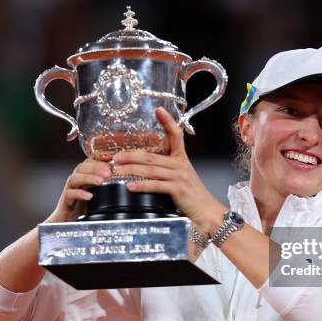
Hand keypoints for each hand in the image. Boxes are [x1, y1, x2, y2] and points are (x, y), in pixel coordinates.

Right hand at [46, 158, 111, 222]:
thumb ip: (107, 187)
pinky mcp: (65, 203)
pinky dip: (79, 194)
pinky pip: (69, 194)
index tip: (111, 159)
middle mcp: (76, 183)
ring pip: (74, 178)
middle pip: (81, 168)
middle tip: (108, 171)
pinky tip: (89, 196)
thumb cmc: (84, 211)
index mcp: (84, 179)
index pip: (88, 163)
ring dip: (88, 178)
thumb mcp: (98, 197)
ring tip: (100, 181)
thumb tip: (124, 181)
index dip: (99, 159)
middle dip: (95, 167)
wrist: (67, 225)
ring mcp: (69, 191)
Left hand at [113, 107, 227, 234]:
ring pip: (151, 170)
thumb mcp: (181, 175)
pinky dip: (141, 185)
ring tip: (116, 170)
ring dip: (131, 170)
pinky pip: (156, 185)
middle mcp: (180, 164)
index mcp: (181, 158)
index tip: (159, 110)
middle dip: (131, 156)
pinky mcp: (178, 189)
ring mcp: (179, 176)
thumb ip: (167, 168)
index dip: (168, 122)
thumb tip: (145, 165)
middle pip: (152, 156)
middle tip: (115, 157)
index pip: (176, 135)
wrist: (206, 210)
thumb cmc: (192, 195)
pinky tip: (130, 186)